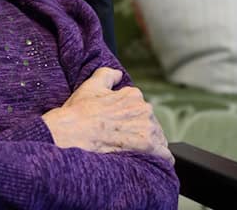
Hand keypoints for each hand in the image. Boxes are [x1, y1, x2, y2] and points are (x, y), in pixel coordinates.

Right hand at [42, 67, 172, 163]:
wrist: (73, 132)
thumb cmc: (80, 112)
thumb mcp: (91, 86)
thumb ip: (107, 74)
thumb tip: (118, 74)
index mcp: (133, 95)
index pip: (139, 108)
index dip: (130, 118)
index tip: (120, 126)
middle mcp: (144, 108)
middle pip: (150, 123)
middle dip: (140, 131)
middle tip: (123, 140)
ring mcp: (147, 127)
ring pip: (157, 138)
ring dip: (149, 145)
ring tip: (133, 152)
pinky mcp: (147, 145)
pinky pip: (163, 154)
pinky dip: (160, 158)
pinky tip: (152, 162)